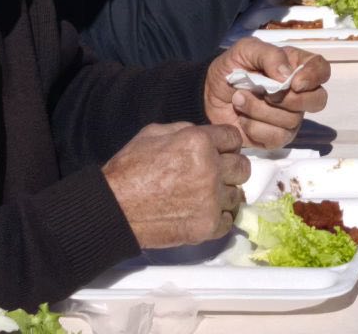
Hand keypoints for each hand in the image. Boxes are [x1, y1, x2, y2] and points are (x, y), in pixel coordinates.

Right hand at [102, 121, 248, 248]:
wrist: (114, 209)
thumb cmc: (129, 168)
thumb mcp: (154, 133)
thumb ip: (186, 130)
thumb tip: (207, 135)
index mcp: (199, 142)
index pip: (234, 138)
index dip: (226, 144)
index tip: (221, 151)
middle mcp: (211, 169)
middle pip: (243, 167)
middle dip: (230, 168)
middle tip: (214, 174)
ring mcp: (211, 200)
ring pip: (237, 195)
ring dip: (224, 195)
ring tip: (203, 197)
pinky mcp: (207, 226)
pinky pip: (228, 221)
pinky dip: (218, 218)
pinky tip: (202, 213)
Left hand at [205, 38, 330, 148]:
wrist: (208, 93)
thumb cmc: (231, 67)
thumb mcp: (246, 50)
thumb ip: (269, 55)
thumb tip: (288, 76)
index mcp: (295, 67)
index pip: (322, 69)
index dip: (314, 77)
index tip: (294, 82)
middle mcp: (298, 93)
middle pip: (318, 100)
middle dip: (292, 99)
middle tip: (267, 93)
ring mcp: (289, 118)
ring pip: (292, 120)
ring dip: (260, 110)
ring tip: (239, 99)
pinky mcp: (276, 138)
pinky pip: (277, 138)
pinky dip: (255, 127)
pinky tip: (242, 118)